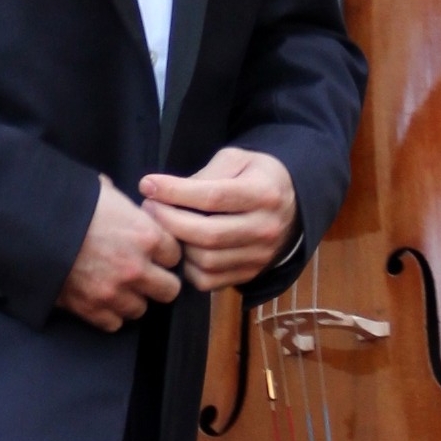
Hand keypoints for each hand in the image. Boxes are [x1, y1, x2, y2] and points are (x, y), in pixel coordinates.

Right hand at [57, 172, 182, 329]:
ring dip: (132, 299)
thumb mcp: (103, 192)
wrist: (30, 228)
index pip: (175, 255)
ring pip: (141, 309)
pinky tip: (100, 298)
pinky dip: (109, 314)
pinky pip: (114, 323)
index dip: (163, 253)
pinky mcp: (92, 310)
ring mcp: (115, 293)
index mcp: (146, 235)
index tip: (152, 252)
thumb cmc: (68, 204)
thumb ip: (123, 204)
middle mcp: (137, 268)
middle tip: (142, 274)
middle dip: (158, 282)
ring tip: (117, 287)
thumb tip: (123, 202)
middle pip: (169, 289)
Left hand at [139, 146, 297, 291]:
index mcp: (264, 194)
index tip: (147, 185)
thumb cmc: (256, 176)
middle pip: (207, 234)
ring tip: (163, 227)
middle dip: (169, 221)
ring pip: (206, 261)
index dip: (175, 192)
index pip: (213, 197)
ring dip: (177, 245)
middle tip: (149, 207)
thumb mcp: (237, 160)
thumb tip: (163, 192)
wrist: (292, 205)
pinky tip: (182, 248)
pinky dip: (188, 268)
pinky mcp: (250, 274)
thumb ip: (204, 175)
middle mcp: (265, 228)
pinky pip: (209, 281)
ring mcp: (259, 256)